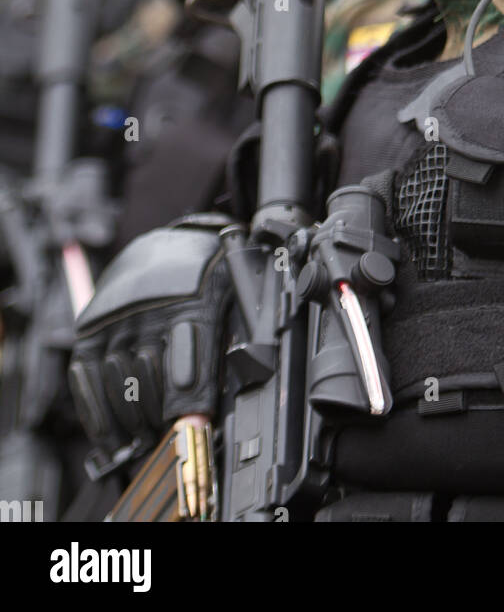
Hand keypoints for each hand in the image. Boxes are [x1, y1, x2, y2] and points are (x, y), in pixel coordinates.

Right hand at [68, 213, 234, 477]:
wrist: (169, 244)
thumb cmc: (208, 276)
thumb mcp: (234, 296)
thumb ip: (229, 342)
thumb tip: (232, 388)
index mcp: (194, 297)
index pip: (190, 357)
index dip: (190, 400)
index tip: (193, 428)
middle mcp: (150, 306)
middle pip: (148, 376)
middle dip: (156, 418)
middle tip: (165, 442)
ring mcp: (115, 316)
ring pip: (115, 380)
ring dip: (127, 421)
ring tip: (139, 444)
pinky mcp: (91, 325)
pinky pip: (85, 376)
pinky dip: (95, 412)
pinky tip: (109, 436)